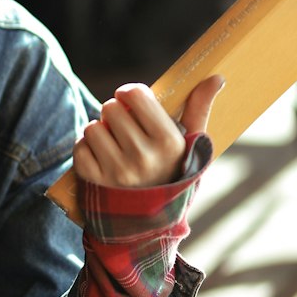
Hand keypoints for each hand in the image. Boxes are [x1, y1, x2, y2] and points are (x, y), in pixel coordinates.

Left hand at [73, 75, 223, 187]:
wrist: (151, 219)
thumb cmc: (172, 171)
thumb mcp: (191, 144)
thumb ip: (199, 108)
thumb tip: (216, 77)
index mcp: (169, 142)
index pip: (135, 94)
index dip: (130, 94)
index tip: (132, 102)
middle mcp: (143, 157)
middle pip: (110, 107)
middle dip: (115, 114)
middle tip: (124, 129)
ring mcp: (117, 171)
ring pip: (93, 127)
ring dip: (100, 132)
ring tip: (114, 145)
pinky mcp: (95, 182)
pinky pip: (79, 147)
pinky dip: (86, 149)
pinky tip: (101, 159)